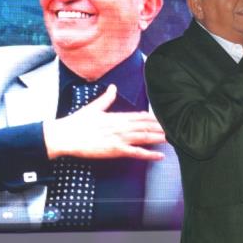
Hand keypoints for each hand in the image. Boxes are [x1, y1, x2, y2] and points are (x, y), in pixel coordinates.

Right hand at [43, 84, 166, 160]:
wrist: (66, 135)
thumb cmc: (77, 122)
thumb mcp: (94, 107)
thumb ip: (106, 98)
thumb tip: (113, 87)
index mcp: (116, 116)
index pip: (140, 115)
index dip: (154, 117)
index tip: (165, 117)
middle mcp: (120, 126)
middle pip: (146, 126)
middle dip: (161, 127)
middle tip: (176, 128)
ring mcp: (119, 138)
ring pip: (144, 137)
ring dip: (159, 138)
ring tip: (173, 138)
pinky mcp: (115, 150)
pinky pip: (136, 153)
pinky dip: (149, 154)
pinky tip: (159, 155)